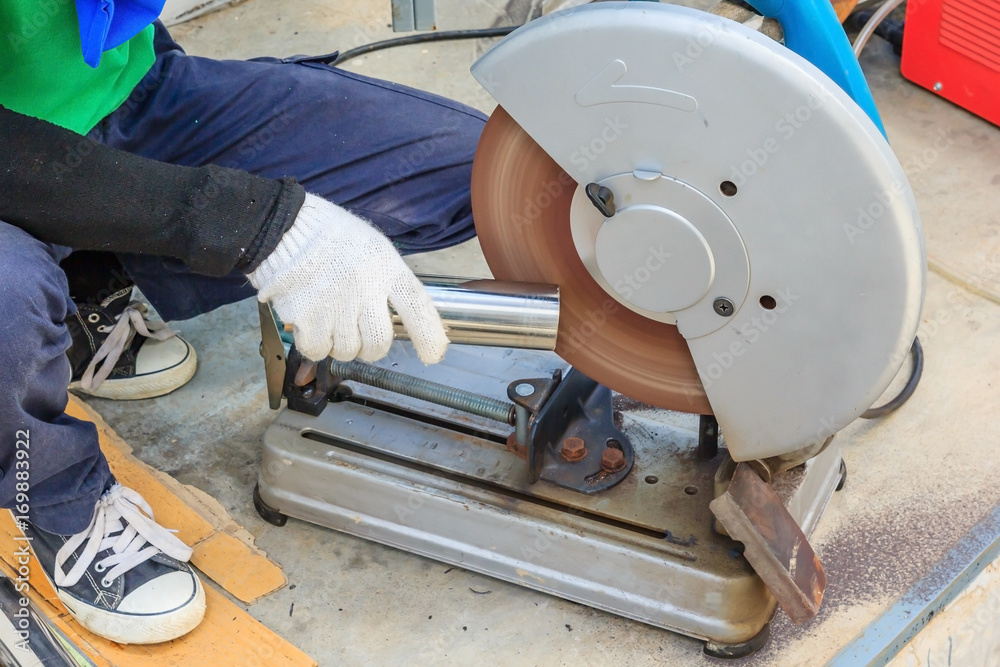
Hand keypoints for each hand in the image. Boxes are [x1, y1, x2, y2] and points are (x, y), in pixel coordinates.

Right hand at [248, 194, 448, 363]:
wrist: (284, 227)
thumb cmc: (331, 237)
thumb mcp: (373, 248)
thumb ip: (388, 281)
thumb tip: (399, 318)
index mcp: (386, 268)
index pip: (417, 306)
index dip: (429, 335)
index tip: (434, 354)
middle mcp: (365, 289)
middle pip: (379, 343)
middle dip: (372, 348)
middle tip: (361, 336)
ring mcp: (335, 305)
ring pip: (348, 351)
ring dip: (341, 345)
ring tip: (331, 320)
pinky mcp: (306, 317)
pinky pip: (318, 350)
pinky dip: (316, 345)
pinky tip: (312, 323)